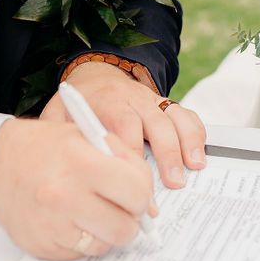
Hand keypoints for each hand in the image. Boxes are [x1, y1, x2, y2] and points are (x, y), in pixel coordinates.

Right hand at [0, 116, 154, 260]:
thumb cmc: (46, 147)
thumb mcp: (87, 135)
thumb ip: (124, 160)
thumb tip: (150, 204)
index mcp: (82, 163)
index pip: (137, 192)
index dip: (143, 193)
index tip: (136, 191)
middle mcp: (65, 197)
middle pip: (126, 229)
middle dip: (129, 218)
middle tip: (119, 206)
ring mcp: (52, 226)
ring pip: (104, 245)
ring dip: (105, 230)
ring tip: (90, 209)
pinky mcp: (41, 246)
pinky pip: (80, 253)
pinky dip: (82, 238)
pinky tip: (69, 218)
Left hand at [44, 62, 206, 188]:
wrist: (95, 75)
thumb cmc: (78, 104)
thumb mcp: (59, 114)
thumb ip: (61, 137)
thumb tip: (69, 173)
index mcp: (107, 100)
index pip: (124, 125)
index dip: (133, 157)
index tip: (135, 185)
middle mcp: (133, 97)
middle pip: (155, 122)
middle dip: (167, 153)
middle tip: (174, 183)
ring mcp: (151, 100)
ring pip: (175, 116)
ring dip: (187, 142)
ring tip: (194, 167)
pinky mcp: (164, 104)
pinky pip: (185, 114)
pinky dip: (196, 133)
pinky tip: (199, 156)